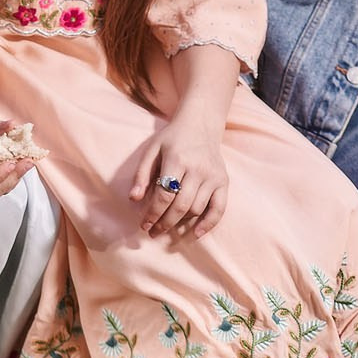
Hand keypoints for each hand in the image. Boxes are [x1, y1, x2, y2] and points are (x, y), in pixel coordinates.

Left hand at [128, 114, 229, 238]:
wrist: (200, 124)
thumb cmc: (172, 139)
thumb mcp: (152, 150)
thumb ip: (142, 174)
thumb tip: (134, 199)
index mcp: (178, 159)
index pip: (164, 195)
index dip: (153, 214)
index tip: (144, 225)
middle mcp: (198, 169)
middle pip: (180, 205)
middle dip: (164, 223)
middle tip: (153, 232)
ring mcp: (213, 176)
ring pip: (196, 208)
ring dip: (180, 222)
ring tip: (166, 226)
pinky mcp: (224, 181)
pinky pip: (219, 208)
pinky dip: (209, 223)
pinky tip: (196, 233)